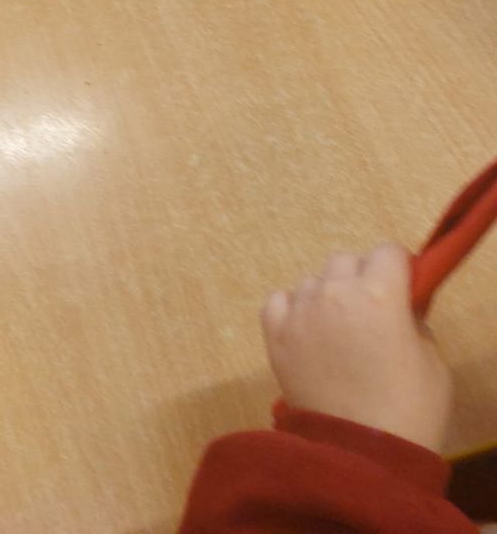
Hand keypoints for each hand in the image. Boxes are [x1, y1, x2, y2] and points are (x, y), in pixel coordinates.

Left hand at [262, 243, 452, 453]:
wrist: (363, 455)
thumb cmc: (410, 409)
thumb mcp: (432, 360)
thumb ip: (414, 319)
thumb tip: (401, 303)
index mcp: (379, 293)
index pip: (387, 251)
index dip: (397, 270)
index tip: (401, 290)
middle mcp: (334, 292)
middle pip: (347, 261)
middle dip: (361, 280)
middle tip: (371, 317)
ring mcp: (300, 311)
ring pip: (313, 281)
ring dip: (327, 297)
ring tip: (339, 337)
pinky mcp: (275, 333)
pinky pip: (279, 300)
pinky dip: (292, 310)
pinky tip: (307, 334)